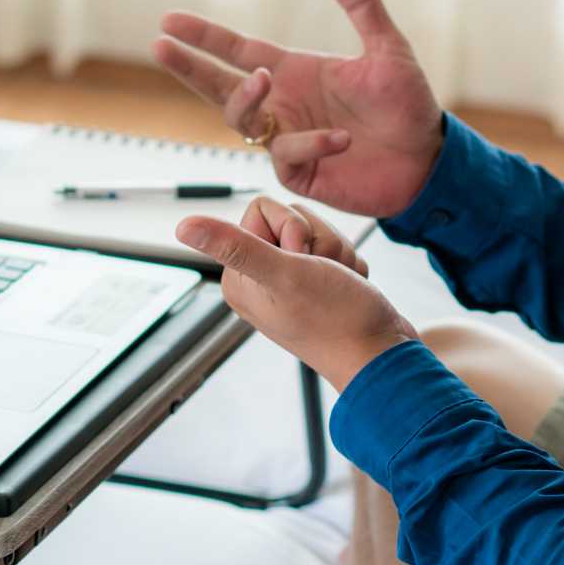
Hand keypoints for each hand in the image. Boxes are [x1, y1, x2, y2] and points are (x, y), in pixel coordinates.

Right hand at [153, 0, 445, 216]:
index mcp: (295, 72)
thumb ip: (361, 5)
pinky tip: (340, 136)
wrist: (428, 161)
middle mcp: (283, 104)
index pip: (237, 51)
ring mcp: (287, 140)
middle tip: (160, 47)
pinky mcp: (300, 173)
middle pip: (219, 85)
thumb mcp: (387, 49)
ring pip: (242, 120)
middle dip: (188, 67)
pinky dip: (310, 142)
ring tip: (266, 79)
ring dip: (247, 98)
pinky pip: (288, 154)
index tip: (168, 20)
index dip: (203, 36)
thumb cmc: (408, 105)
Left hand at [178, 197, 417, 392]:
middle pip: (292, 216)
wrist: (380, 355)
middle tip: (322, 274)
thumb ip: (235, 247)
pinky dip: (347, 264)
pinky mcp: (315, 282)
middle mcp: (259, 277)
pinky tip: (346, 288)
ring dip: (336, 252)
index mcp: (240, 275)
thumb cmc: (336, 319)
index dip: (291, 227)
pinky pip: (335, 247)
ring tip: (336, 283)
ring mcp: (289, 281)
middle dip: (317, 240)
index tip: (300, 261)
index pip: (263, 209)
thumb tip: (183, 226)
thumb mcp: (283, 275)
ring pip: (317, 229)